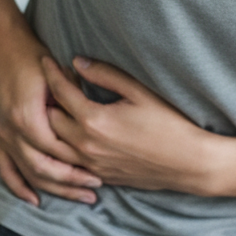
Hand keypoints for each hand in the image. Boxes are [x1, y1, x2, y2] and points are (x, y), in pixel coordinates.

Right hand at [0, 29, 103, 205]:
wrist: (4, 46)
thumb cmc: (34, 57)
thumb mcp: (60, 75)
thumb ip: (74, 98)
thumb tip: (94, 119)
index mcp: (28, 116)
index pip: (57, 151)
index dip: (79, 165)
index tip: (100, 173)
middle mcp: (11, 130)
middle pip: (44, 168)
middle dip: (70, 183)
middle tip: (95, 191)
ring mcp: (2, 135)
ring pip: (29, 173)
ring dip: (53, 189)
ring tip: (78, 197)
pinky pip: (6, 169)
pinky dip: (19, 186)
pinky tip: (34, 200)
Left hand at [41, 57, 217, 195]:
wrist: (189, 163)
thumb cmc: (170, 124)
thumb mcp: (140, 92)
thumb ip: (106, 75)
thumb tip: (77, 61)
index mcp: (94, 120)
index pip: (61, 92)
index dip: (51, 73)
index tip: (45, 59)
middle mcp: (86, 145)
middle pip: (50, 119)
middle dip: (46, 99)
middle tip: (49, 83)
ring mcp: (92, 164)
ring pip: (56, 145)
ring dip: (51, 126)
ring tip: (55, 107)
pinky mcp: (101, 176)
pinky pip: (71, 162)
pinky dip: (65, 146)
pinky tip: (72, 133)